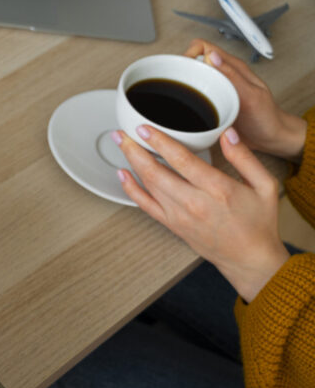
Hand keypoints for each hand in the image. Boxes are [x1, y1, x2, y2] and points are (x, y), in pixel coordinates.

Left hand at [116, 124, 288, 301]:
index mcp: (218, 189)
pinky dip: (131, 189)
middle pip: (156, 172)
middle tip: (122, 132)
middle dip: (135, 150)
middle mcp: (194, 203)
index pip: (181, 160)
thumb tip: (228, 133)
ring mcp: (179, 216)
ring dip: (131, 163)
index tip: (145, 128)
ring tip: (122, 145)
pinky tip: (123, 175)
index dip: (159, 142)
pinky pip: (145, 205)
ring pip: (148, 186)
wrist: (249, 259)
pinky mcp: (172, 225)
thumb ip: (245, 157)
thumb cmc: (258, 223)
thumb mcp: (265, 185)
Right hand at [184, 39, 306, 161]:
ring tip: (181, 99)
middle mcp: (222, 76)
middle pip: (193, 62)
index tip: (184, 70)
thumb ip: (232, 75)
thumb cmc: (266, 117)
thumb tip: (212, 56)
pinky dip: (187, 101)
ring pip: (192, 79)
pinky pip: (194, 97)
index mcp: (232, 67)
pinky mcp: (212, 103)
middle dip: (182, 71)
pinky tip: (188, 110)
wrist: (270, 138)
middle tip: (179, 88)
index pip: (203, 47)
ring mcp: (216, 89)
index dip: (189, 54)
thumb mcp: (250, 95)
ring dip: (183, 87)